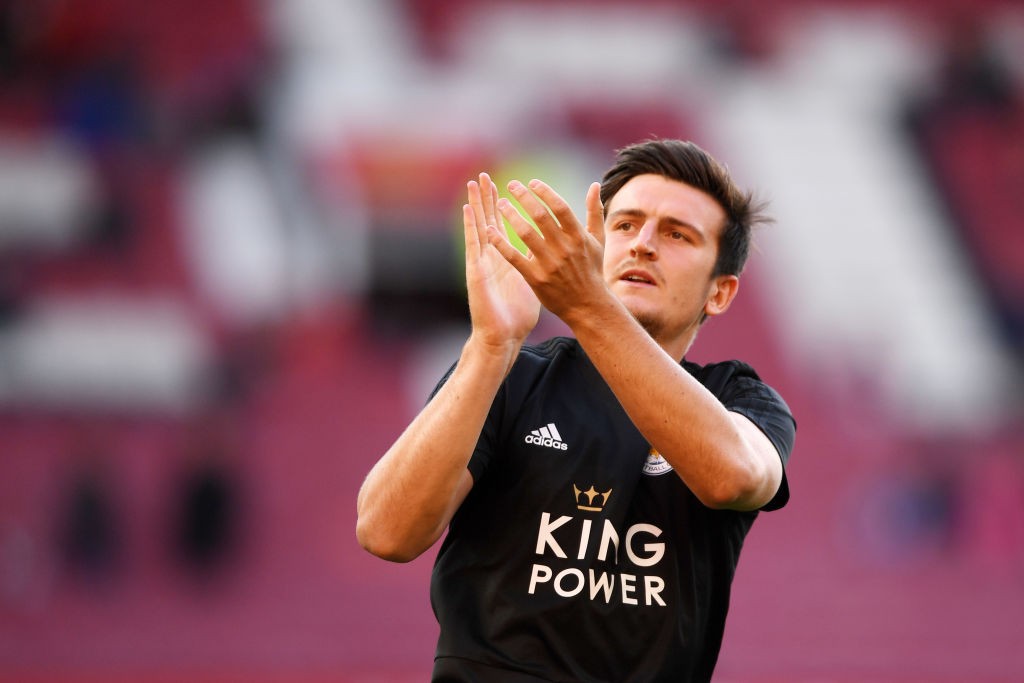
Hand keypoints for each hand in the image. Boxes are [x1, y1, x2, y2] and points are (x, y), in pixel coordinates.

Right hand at [463, 173, 540, 354]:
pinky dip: (470, 226)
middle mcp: (491, 257)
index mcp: (506, 258)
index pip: (504, 226)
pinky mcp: (476, 271)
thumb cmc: (516, 315)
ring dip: (476, 204)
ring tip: (474, 183)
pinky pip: (473, 244)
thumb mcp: (532, 283)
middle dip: (488, 198)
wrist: (502, 336)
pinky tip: (468, 209)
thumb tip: (550, 253)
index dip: (505, 207)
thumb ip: (537, 264)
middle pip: (489, 221)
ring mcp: (482, 262)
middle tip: (485, 176)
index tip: (508, 187)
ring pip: (478, 227)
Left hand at [489, 179, 605, 321]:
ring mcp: (549, 264)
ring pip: (525, 233)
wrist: (587, 306)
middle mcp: (564, 248)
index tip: (531, 183)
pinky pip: (514, 257)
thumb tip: (595, 185)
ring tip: (500, 204)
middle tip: (510, 185)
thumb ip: (594, 212)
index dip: (544, 192)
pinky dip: (500, 243)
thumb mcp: (597, 241)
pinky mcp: (535, 278)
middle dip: (523, 197)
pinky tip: (490, 232)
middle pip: (540, 216)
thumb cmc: (592, 270)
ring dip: (510, 215)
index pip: (559, 207)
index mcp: (578, 237)